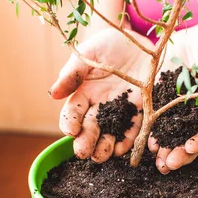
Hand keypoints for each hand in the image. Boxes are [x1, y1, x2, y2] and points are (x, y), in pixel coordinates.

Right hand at [50, 28, 153, 161]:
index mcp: (84, 93)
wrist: (143, 41)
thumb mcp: (89, 53)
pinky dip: (128, 140)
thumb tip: (53, 94)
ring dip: (104, 147)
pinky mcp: (141, 111)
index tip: (70, 130)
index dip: (69, 122)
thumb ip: (72, 73)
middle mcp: (101, 106)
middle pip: (90, 128)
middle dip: (85, 141)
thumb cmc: (111, 44)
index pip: (72, 113)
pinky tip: (122, 149)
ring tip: (101, 156)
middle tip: (83, 152)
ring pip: (110, 133)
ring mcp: (121, 110)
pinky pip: (134, 129)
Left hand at [150, 24, 197, 173]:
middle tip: (170, 164)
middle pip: (194, 138)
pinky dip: (154, 135)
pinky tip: (148, 144)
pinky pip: (158, 123)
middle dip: (183, 153)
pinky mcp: (163, 104)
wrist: (194, 36)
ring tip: (159, 163)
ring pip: (176, 136)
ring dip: (168, 151)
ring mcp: (181, 110)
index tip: (192, 146)